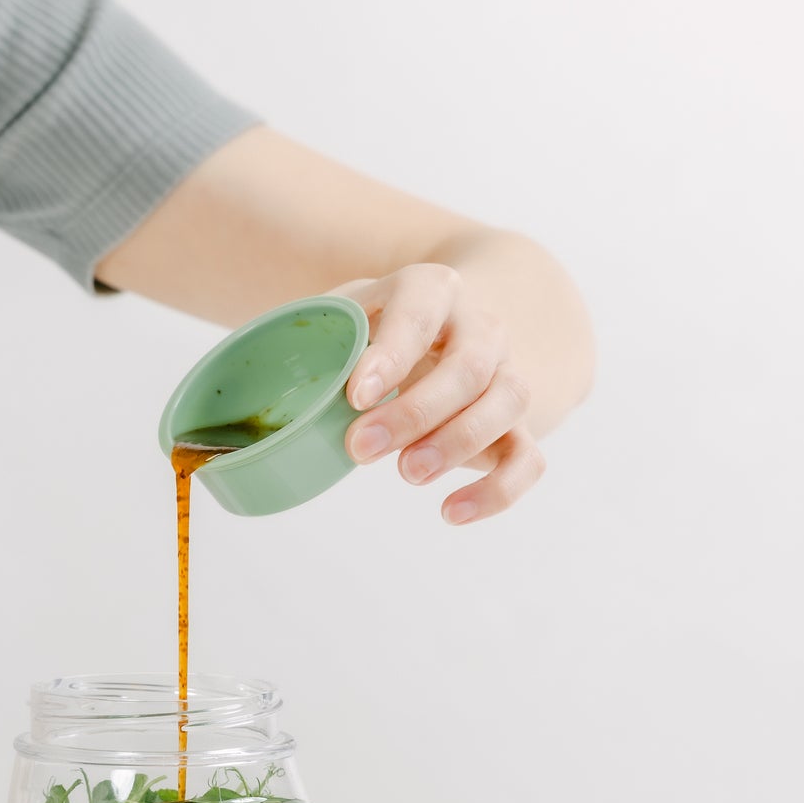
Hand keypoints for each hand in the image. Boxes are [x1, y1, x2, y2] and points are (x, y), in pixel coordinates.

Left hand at [339, 263, 544, 523]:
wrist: (431, 338)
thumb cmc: (371, 335)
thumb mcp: (339, 323)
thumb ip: (316, 347)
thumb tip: (274, 394)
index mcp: (431, 290)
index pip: (422, 311)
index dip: (392, 354)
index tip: (356, 396)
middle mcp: (480, 328)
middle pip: (470, 366)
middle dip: (415, 413)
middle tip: (361, 449)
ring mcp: (505, 376)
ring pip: (509, 402)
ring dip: (459, 443)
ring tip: (407, 474)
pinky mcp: (515, 428)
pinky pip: (528, 460)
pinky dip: (497, 491)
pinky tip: (450, 512)